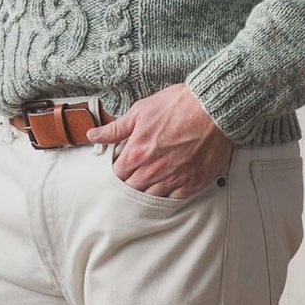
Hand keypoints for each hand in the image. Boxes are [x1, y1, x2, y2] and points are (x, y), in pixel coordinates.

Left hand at [86, 83, 232, 198]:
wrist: (211, 107)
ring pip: (152, 198)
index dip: (120, 169)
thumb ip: (115, 129)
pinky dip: (169, 194)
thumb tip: (92, 136)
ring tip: (153, 178)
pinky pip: (174, 199)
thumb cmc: (177, 105)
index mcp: (137, 153)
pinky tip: (169, 184)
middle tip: (138, 172)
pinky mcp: (193, 183)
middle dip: (132, 181)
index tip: (125, 163)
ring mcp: (174, 179)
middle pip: (133, 189)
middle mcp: (154, 170)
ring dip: (149, 190)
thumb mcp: (140, 111)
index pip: (118, 174)